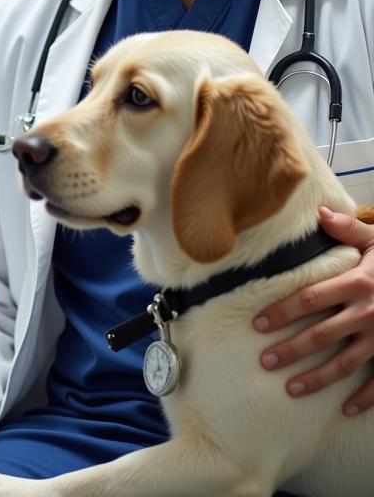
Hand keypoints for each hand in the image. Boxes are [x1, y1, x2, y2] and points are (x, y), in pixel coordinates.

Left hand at [255, 205, 373, 414]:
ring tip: (291, 388)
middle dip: (291, 350)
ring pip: (346, 363)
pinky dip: (366, 398)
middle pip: (321, 335)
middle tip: (265, 361)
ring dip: (318, 378)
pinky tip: (345, 409)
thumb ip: (349, 229)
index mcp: (358, 283)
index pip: (310, 299)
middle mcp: (368, 313)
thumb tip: (320, 211)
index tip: (257, 323)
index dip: (282, 312)